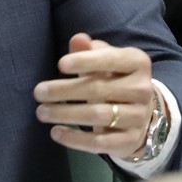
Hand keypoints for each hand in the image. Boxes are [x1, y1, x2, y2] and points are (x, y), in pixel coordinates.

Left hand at [34, 33, 155, 158]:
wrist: (140, 114)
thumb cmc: (115, 80)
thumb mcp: (105, 61)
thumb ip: (89, 51)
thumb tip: (77, 39)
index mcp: (138, 63)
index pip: (111, 60)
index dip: (85, 61)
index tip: (60, 65)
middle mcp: (143, 89)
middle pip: (98, 89)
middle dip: (64, 90)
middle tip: (38, 93)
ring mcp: (139, 117)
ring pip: (98, 116)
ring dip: (65, 114)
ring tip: (42, 112)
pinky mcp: (130, 141)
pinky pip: (100, 143)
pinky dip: (75, 139)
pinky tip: (55, 132)